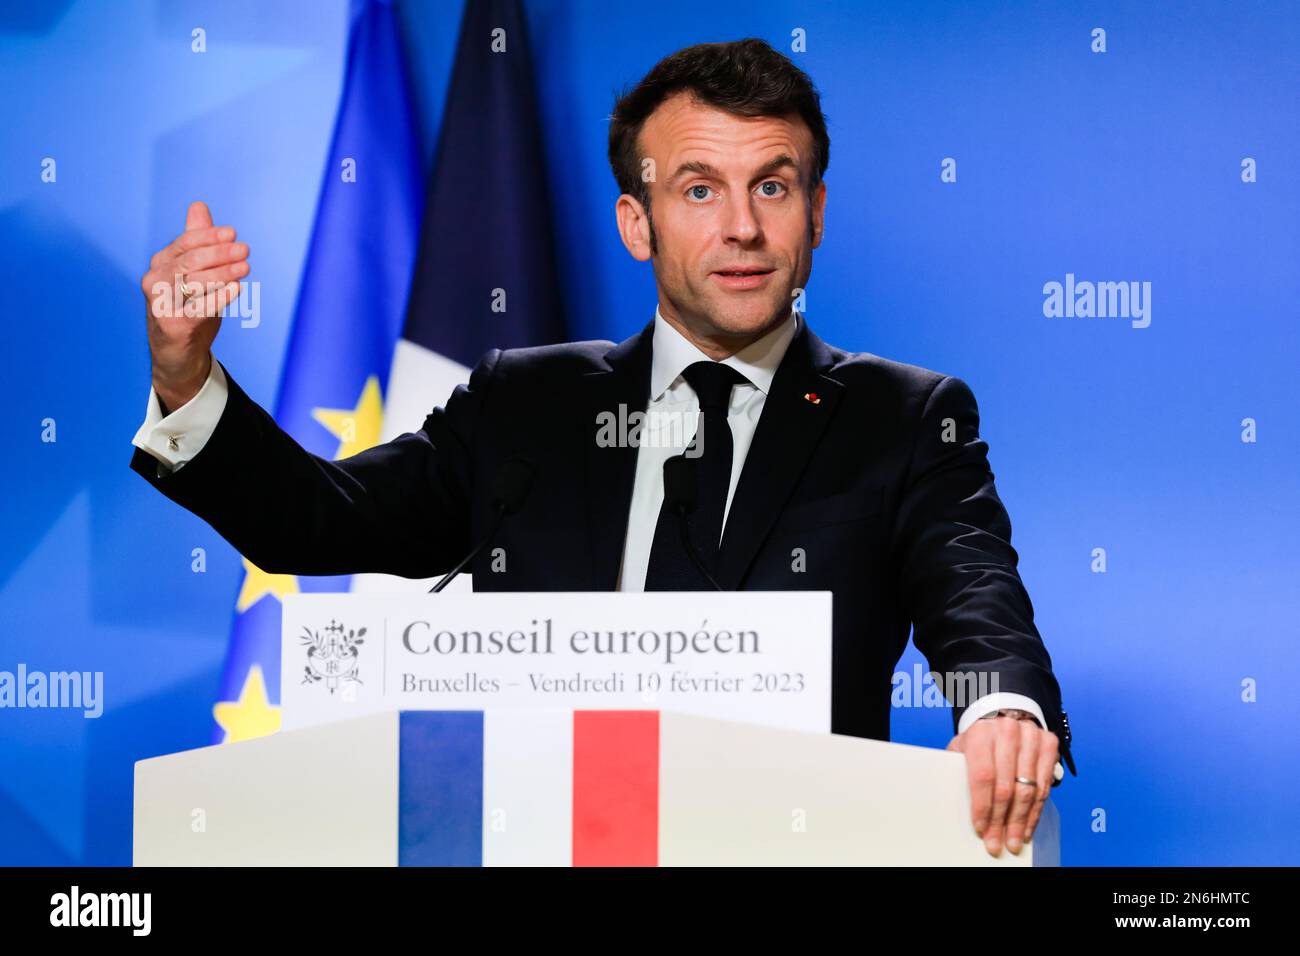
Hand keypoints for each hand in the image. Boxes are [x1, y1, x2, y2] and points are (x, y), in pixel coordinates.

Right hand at [141, 200, 248, 409]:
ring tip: (246, 266)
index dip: (208, 236)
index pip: (184, 243)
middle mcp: (155, 281)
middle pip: (190, 261)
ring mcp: (160, 304)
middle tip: (245, 249)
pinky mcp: (172, 326)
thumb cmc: (188, 308)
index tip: (233, 233)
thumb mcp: (192, 273)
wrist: (177, 353)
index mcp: (160, 263)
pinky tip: (237, 289)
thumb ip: (196, 242)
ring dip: (223, 273)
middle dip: (219, 253)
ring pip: (194, 283)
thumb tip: (199, 206)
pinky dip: (219, 297)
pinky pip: (199, 308)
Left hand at [946, 712, 1058, 856]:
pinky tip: (1027, 827)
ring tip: (1013, 840)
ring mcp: (1031, 736)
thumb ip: (957, 769)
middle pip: (1006, 786)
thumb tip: (949, 803)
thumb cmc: (979, 740)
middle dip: (1001, 820)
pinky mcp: (1049, 744)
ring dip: (1020, 820)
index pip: (983, 776)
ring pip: (1028, 789)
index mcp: (981, 732)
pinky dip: (1035, 811)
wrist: (1003, 718)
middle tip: (996, 842)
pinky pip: (1044, 786)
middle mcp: (1008, 731)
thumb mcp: (962, 747)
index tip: (980, 828)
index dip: (982, 806)